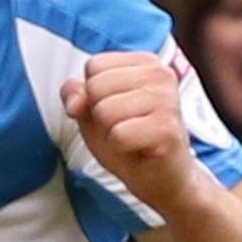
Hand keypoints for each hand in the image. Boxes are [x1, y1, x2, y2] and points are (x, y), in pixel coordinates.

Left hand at [61, 50, 210, 220]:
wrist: (162, 180)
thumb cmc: (129, 141)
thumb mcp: (93, 113)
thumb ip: (76, 96)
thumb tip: (74, 100)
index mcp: (145, 62)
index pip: (94, 65)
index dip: (93, 95)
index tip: (117, 112)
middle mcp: (161, 74)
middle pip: (96, 86)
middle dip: (100, 115)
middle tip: (125, 128)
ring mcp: (167, 99)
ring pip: (105, 111)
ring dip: (111, 133)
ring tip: (132, 138)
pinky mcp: (168, 128)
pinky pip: (118, 135)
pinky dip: (121, 148)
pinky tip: (140, 149)